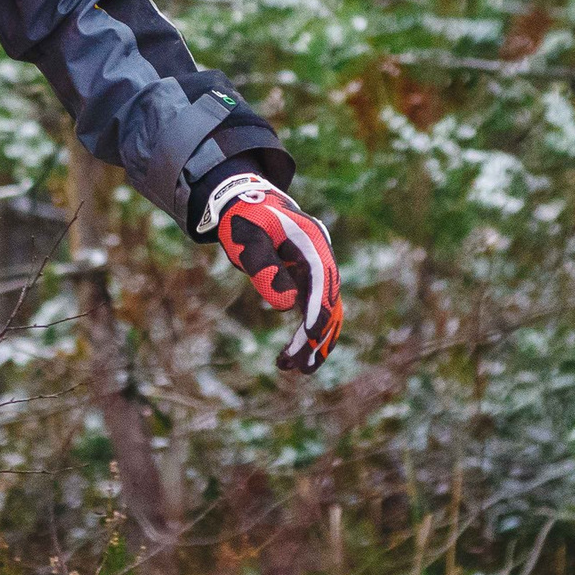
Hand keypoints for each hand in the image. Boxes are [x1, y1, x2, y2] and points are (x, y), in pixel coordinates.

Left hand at [204, 173, 342, 373]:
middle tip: (298, 366)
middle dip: (317, 334)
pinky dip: (308, 334)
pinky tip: (293, 357)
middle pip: (329, 300)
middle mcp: (321, 256)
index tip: (309, 335)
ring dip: (316, 341)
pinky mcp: (307, 281)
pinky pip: (314, 311)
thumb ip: (264, 268)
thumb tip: (287, 306)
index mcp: (311, 240)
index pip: (321, 279)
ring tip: (298, 370)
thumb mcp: (248, 239)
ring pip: (326, 310)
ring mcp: (317, 269)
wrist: (247, 204)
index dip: (318, 308)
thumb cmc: (244, 220)